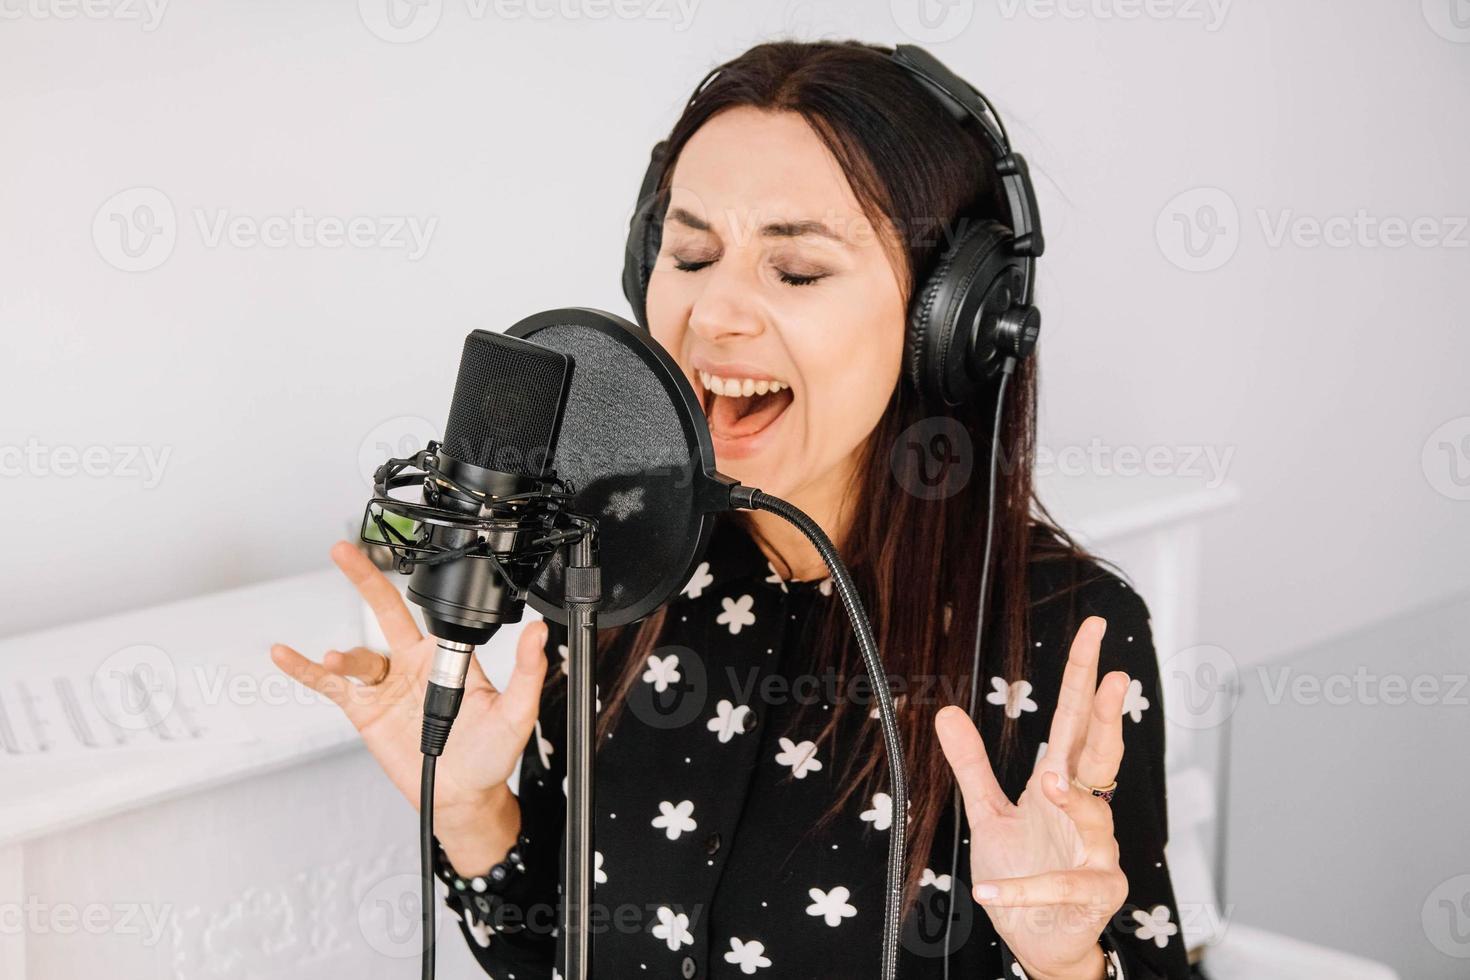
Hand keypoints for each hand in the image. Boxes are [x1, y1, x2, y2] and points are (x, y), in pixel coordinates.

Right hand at [269, 541, 548, 838]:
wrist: (463, 796)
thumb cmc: (491, 754)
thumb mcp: (516, 712)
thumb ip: (527, 671)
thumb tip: (539, 633)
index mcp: (449, 657)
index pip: (431, 614)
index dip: (419, 594)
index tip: (408, 567)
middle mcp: (415, 664)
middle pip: (385, 612)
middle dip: (365, 579)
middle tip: (345, 551)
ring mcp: (387, 686)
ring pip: (359, 656)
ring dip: (345, 655)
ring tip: (338, 660)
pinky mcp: (366, 712)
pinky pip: (331, 687)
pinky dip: (306, 671)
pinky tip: (286, 656)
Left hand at [935, 616, 1128, 979]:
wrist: (1041, 938)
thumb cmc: (1024, 870)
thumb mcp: (988, 812)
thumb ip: (971, 763)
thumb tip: (946, 711)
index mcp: (1061, 782)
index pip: (1075, 719)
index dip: (1084, 675)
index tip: (1094, 629)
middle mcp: (1085, 810)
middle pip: (1101, 755)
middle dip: (1107, 717)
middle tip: (1116, 678)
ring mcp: (1096, 851)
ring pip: (1095, 816)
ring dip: (1074, 798)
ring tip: (1050, 780)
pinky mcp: (1094, 893)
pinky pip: (1060, 886)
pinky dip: (1022, 890)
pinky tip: (989, 893)